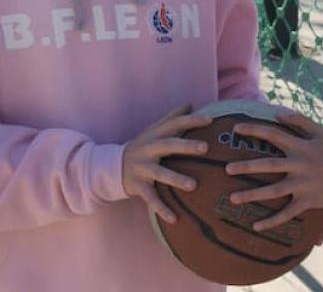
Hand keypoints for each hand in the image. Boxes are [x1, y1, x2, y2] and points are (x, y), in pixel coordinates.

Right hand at [122, 104, 211, 223]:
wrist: (112, 167)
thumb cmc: (142, 147)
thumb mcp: (153, 131)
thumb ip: (171, 118)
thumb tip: (190, 103)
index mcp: (155, 135)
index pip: (175, 124)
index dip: (191, 120)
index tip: (210, 119)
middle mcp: (148, 149)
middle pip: (168, 145)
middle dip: (186, 146)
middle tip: (206, 147)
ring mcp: (142, 168)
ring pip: (160, 173)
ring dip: (176, 179)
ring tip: (193, 185)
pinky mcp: (138, 186)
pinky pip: (151, 199)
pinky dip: (162, 209)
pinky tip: (175, 219)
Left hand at [224, 113, 322, 232]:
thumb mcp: (320, 133)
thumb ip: (299, 120)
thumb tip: (277, 112)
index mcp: (301, 146)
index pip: (274, 134)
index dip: (254, 130)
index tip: (235, 129)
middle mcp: (300, 165)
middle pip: (269, 165)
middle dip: (246, 167)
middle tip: (226, 169)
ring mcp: (303, 185)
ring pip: (274, 191)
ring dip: (252, 195)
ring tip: (232, 198)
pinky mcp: (307, 202)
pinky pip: (287, 214)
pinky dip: (271, 221)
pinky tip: (255, 226)